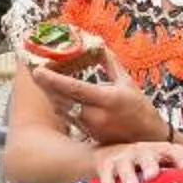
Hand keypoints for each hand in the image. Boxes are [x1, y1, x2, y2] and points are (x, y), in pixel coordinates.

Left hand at [27, 62, 163, 145]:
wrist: (148, 138)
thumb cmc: (139, 108)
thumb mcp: (126, 82)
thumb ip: (110, 63)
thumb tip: (98, 45)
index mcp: (107, 99)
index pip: (74, 88)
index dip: (54, 80)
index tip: (38, 70)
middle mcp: (96, 115)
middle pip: (62, 98)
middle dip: (46, 85)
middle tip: (34, 71)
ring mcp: (90, 126)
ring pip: (63, 108)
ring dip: (51, 94)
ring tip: (41, 78)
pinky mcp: (87, 133)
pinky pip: (68, 116)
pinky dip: (60, 103)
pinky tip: (54, 93)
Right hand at [88, 136, 182, 182]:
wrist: (108, 156)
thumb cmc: (143, 168)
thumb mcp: (160, 169)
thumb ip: (176, 180)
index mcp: (160, 152)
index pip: (173, 150)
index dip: (181, 157)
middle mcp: (142, 152)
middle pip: (147, 155)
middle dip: (150, 164)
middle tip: (152, 176)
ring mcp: (123, 158)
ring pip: (126, 164)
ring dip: (129, 175)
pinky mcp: (105, 166)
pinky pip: (106, 174)